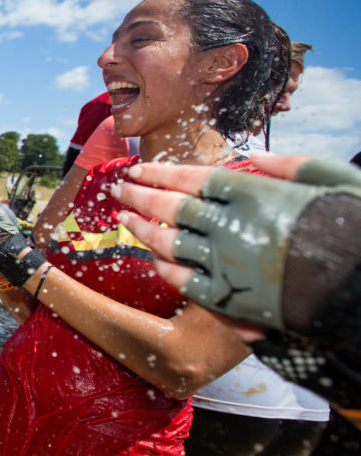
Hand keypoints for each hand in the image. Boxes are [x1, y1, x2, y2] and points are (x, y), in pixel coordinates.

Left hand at [113, 156, 360, 329]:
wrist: (359, 290)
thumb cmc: (350, 227)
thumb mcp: (329, 180)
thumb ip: (289, 166)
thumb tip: (256, 158)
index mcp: (254, 194)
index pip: (193, 178)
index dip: (160, 172)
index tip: (137, 168)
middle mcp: (232, 226)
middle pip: (172, 207)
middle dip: (140, 195)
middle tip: (118, 189)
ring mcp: (227, 263)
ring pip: (170, 243)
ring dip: (142, 229)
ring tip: (124, 219)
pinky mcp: (228, 297)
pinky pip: (184, 280)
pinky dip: (165, 266)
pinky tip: (153, 257)